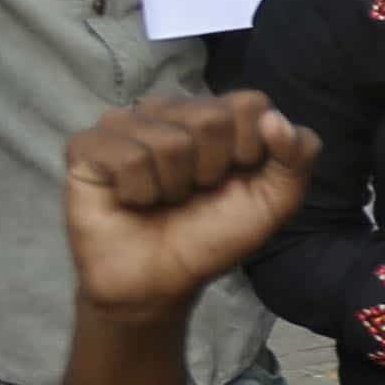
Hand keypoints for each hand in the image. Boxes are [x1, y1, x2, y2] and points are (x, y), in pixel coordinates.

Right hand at [62, 95, 321, 321]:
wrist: (159, 281)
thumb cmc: (213, 236)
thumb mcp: (273, 203)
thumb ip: (297, 158)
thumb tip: (275, 119)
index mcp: (216, 116)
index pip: (250, 103)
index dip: (252, 148)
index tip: (237, 177)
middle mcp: (169, 111)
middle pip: (211, 118)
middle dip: (212, 170)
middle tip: (194, 193)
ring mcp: (125, 124)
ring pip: (170, 140)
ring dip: (174, 186)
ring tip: (162, 198)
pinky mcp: (87, 146)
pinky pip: (128, 157)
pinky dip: (140, 192)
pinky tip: (132, 200)